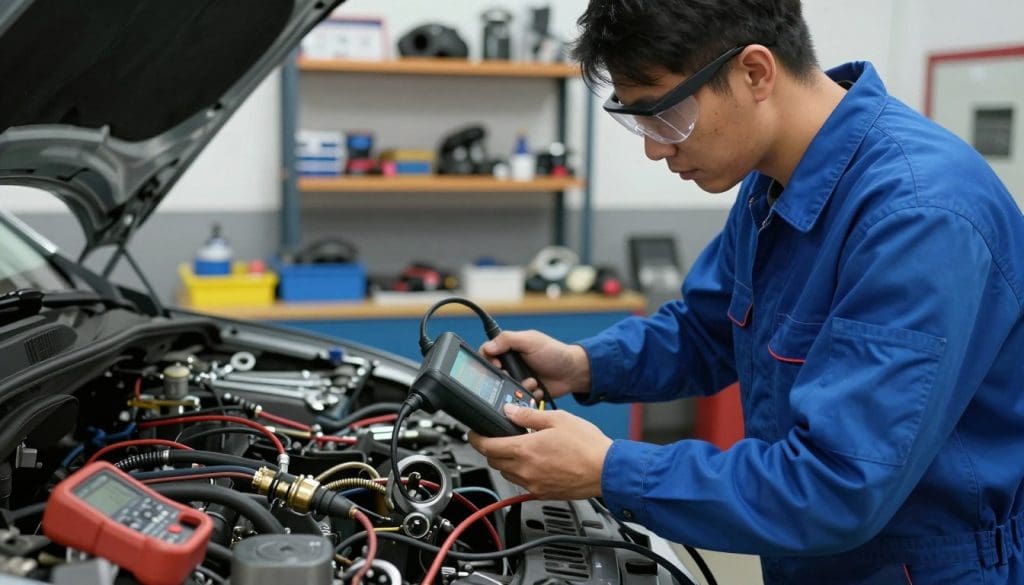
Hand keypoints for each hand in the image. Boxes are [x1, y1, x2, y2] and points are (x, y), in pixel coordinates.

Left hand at [468, 404, 611, 499]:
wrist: (606, 470)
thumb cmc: (587, 445)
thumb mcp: (557, 419)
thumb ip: (528, 416)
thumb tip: (509, 412)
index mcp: (525, 450)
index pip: (487, 447)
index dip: (476, 439)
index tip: (474, 433)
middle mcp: (525, 471)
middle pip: (494, 462)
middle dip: (490, 449)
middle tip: (497, 438)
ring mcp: (534, 485)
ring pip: (507, 474)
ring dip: (506, 461)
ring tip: (519, 449)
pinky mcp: (544, 493)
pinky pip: (523, 483)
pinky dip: (521, 473)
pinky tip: (535, 462)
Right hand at [480, 330, 590, 399]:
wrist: (573, 373)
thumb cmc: (554, 352)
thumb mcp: (531, 340)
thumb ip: (508, 340)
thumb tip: (487, 347)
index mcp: (508, 349)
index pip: (486, 354)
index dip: (488, 361)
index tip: (498, 365)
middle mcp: (510, 365)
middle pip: (493, 375)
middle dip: (505, 378)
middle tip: (513, 377)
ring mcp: (517, 380)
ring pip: (504, 390)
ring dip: (517, 388)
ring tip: (531, 382)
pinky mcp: (524, 394)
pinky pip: (516, 400)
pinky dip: (526, 396)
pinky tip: (536, 389)